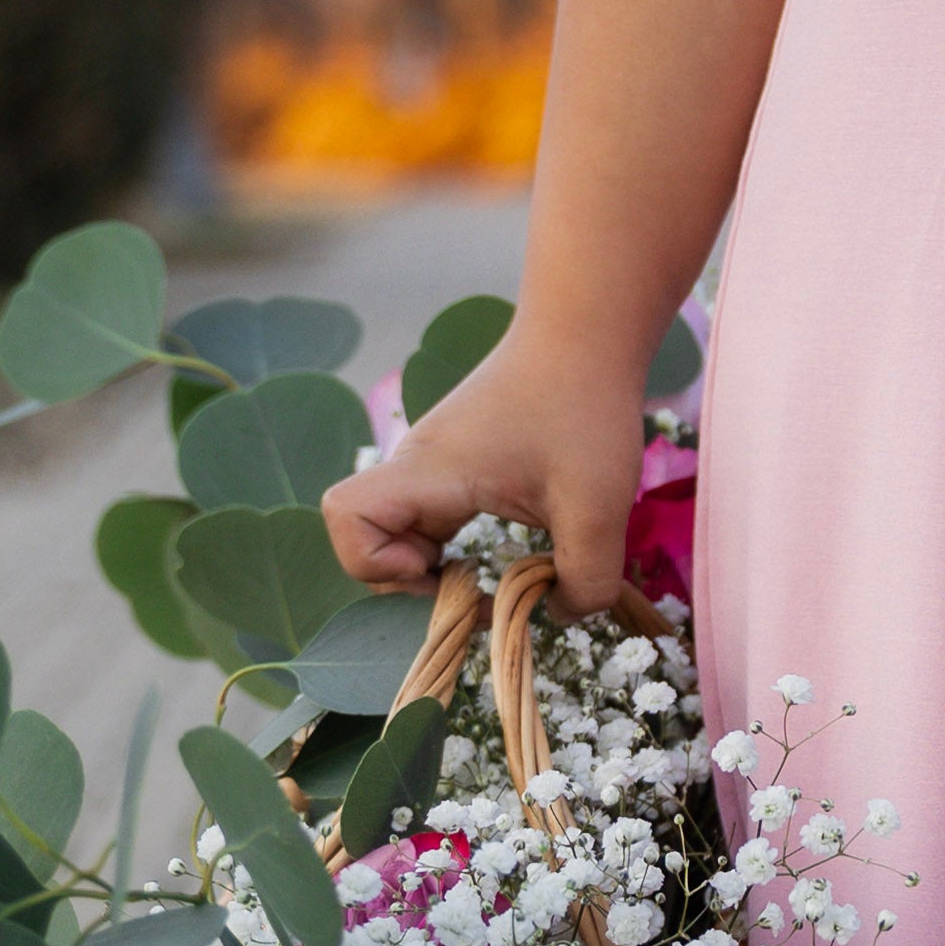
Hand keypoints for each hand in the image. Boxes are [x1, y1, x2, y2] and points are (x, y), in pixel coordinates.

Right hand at [323, 331, 651, 612]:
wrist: (589, 331)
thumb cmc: (585, 407)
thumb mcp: (598, 506)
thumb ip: (585, 579)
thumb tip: (563, 614)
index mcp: (430, 471)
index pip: (346, 517)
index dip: (378, 563)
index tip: (447, 570)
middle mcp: (418, 468)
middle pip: (367, 542)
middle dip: (413, 586)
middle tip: (480, 595)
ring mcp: (434, 466)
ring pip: (399, 536)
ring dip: (435, 570)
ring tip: (494, 580)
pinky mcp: (458, 465)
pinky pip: (429, 522)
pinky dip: (455, 548)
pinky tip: (507, 550)